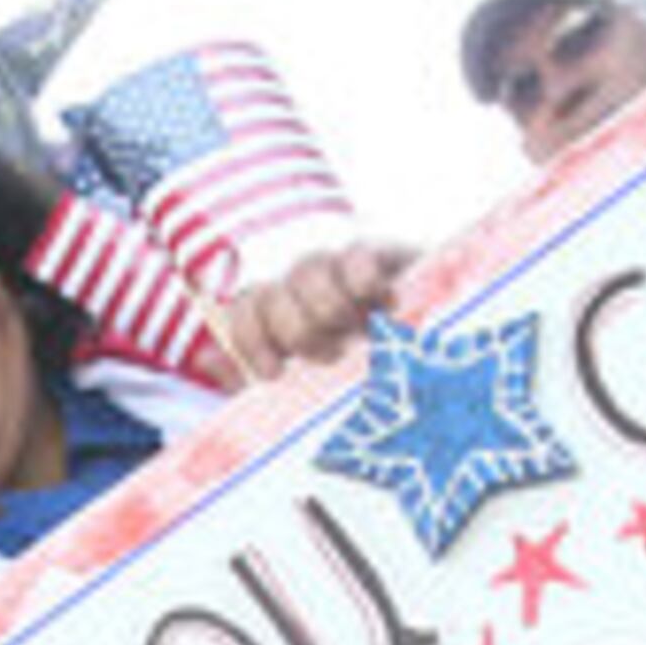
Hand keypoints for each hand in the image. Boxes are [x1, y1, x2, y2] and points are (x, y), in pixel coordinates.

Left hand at [213, 238, 414, 382]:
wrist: (439, 358)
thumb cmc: (366, 380)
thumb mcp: (307, 390)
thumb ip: (251, 376)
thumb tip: (206, 358)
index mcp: (279, 315)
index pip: (242, 312)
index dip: (250, 340)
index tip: (274, 373)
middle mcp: (301, 286)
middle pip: (272, 294)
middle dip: (297, 332)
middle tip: (331, 354)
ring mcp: (338, 267)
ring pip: (307, 273)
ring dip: (327, 309)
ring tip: (358, 331)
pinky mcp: (381, 254)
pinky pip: (356, 256)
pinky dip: (364, 281)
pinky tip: (383, 305)